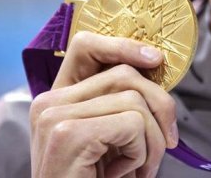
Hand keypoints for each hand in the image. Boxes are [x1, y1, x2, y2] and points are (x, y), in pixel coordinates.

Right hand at [29, 31, 178, 177]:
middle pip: (126, 73)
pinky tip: (121, 174)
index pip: (87, 45)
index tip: (155, 60)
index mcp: (57, 98)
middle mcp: (48, 102)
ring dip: (151, 140)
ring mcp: (54, 116)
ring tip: (137, 168)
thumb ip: (120, 101)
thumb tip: (156, 65)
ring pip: (135, 100)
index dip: (125, 45)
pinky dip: (141, 153)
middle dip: (159, 108)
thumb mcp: (109, 137)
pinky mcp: (68, 135)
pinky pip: (133, 124)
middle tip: (162, 144)